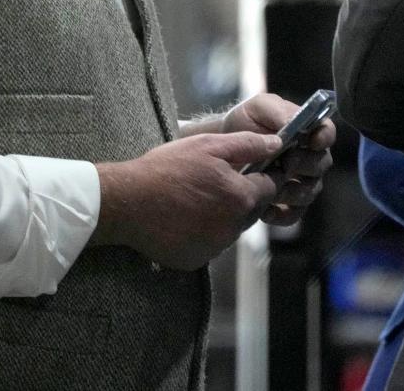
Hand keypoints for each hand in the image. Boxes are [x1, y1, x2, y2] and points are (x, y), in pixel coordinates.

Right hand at [91, 132, 282, 269]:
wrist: (127, 201)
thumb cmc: (166, 169)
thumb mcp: (206, 145)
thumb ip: (246, 144)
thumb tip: (277, 144)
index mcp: (240, 198)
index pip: (269, 187)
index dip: (260, 174)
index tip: (245, 167)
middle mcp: (233, 227)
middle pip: (251, 210)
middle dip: (239, 195)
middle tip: (211, 180)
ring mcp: (215, 247)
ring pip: (230, 227)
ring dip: (221, 214)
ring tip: (193, 197)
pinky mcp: (196, 259)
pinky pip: (209, 243)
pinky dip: (202, 232)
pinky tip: (182, 216)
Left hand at [224, 93, 335, 226]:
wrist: (223, 145)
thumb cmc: (245, 122)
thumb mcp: (258, 107)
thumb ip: (278, 111)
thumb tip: (294, 122)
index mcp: (308, 131)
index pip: (327, 133)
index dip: (324, 138)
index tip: (312, 141)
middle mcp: (310, 158)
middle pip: (321, 164)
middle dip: (304, 164)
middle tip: (284, 163)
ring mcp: (300, 182)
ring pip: (309, 192)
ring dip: (290, 190)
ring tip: (268, 184)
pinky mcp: (286, 203)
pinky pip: (292, 214)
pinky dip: (280, 214)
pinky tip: (263, 209)